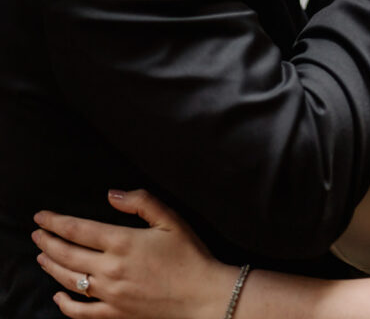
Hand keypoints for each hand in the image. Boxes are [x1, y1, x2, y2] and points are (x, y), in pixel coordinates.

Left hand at [32, 189, 233, 318]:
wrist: (202, 296)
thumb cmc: (189, 254)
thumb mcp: (170, 219)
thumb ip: (140, 202)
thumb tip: (111, 194)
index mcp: (123, 243)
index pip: (78, 230)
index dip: (55, 222)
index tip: (41, 216)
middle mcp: (111, 270)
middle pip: (67, 254)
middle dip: (48, 242)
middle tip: (36, 232)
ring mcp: (111, 295)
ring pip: (69, 281)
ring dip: (51, 267)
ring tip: (41, 256)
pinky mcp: (116, 314)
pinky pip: (81, 312)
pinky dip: (65, 305)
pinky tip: (58, 296)